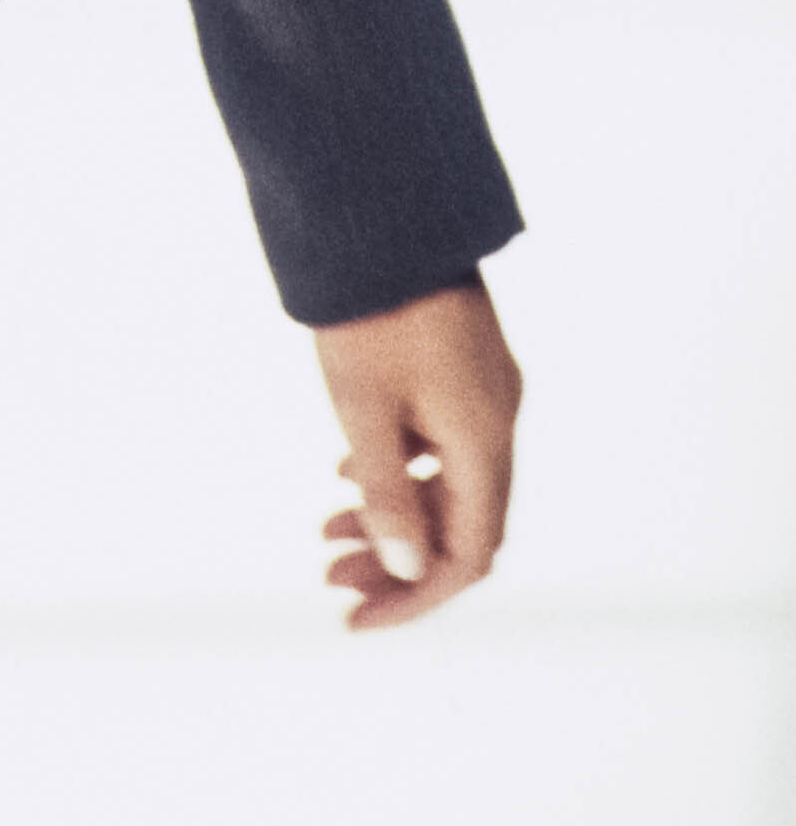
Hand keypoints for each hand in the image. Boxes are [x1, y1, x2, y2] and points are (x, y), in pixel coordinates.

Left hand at [314, 276, 521, 630]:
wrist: (383, 208)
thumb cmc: (370, 305)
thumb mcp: (364, 406)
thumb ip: (388, 492)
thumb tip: (407, 568)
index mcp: (484, 438)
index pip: (468, 554)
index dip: (415, 595)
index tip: (356, 616)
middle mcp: (497, 419)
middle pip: (460, 524)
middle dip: (397, 561)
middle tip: (329, 578)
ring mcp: (483, 390)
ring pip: (449, 483)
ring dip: (394, 516)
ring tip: (327, 535)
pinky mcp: (463, 365)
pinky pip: (442, 444)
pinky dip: (400, 471)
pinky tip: (350, 475)